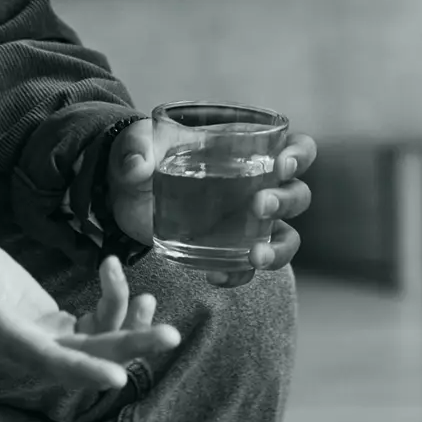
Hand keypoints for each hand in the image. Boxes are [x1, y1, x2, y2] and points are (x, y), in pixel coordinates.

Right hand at [0, 222, 179, 391]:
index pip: (46, 360)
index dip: (82, 370)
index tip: (118, 376)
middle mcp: (23, 345)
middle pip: (83, 357)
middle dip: (129, 348)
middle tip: (173, 335)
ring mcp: (39, 337)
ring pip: (94, 345)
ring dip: (128, 324)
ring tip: (148, 296)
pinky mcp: (50, 325)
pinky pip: (91, 329)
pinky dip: (114, 309)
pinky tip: (122, 283)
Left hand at [107, 120, 316, 287]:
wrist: (122, 196)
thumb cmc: (141, 158)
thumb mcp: (134, 145)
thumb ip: (134, 150)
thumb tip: (138, 165)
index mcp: (250, 149)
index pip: (297, 148)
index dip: (299, 155)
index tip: (280, 164)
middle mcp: (260, 186)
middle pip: (297, 194)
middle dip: (286, 201)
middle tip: (259, 206)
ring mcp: (247, 222)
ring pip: (286, 237)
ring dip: (279, 248)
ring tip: (255, 256)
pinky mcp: (228, 248)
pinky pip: (246, 267)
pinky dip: (239, 274)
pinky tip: (216, 276)